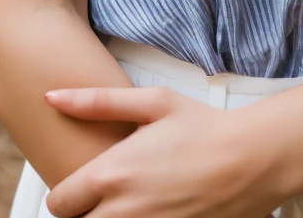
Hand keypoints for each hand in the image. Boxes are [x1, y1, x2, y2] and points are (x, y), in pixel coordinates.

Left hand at [43, 85, 282, 217]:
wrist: (251, 160)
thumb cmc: (204, 127)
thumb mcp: (152, 103)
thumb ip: (96, 102)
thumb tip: (52, 96)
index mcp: (111, 174)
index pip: (59, 204)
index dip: (66, 195)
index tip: (82, 187)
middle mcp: (123, 210)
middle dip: (85, 213)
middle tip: (106, 196)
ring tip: (130, 203)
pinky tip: (154, 211)